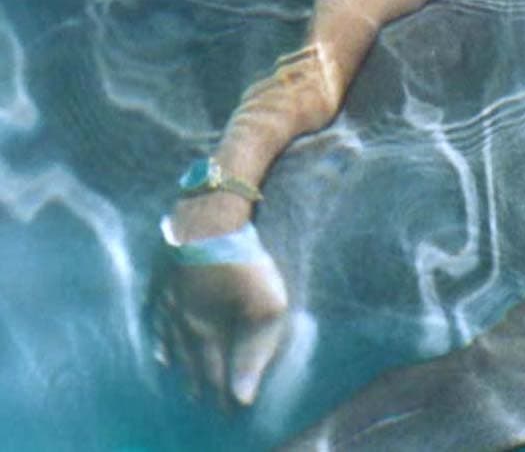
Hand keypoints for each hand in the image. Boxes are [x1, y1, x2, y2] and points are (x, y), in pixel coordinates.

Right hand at [150, 208, 290, 408]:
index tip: (229, 412)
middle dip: (199, 382)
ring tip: (176, 374)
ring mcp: (166, 301)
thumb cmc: (243, 260)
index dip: (222, 395)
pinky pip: (154, 313)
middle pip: (190, 360)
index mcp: (206, 332)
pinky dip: (157, 330)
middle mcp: (180, 323)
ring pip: (168, 341)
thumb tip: (242, 396)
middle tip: (202, 401)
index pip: (214, 374)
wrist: (207, 218)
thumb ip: (255, 352)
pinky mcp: (160, 279)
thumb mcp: (265, 306)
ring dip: (176, 360)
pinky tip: (158, 336)